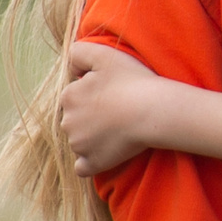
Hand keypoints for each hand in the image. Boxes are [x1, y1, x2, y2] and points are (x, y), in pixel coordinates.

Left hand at [61, 41, 174, 176]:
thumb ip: (78, 52)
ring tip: (118, 130)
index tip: (111, 95)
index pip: (73, 97)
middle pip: (74, 120)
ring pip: (79, 141)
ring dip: (92, 138)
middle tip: (116, 112)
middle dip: (89, 118)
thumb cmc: (132, 80)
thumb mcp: (103, 54)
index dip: (92, 95)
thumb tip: (71, 69)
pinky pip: (82, 167)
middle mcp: (67, 122)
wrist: (153, 110)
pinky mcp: (93, 163)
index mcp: (69, 96)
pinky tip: (105, 153)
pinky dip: (91, 162)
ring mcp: (79, 145)